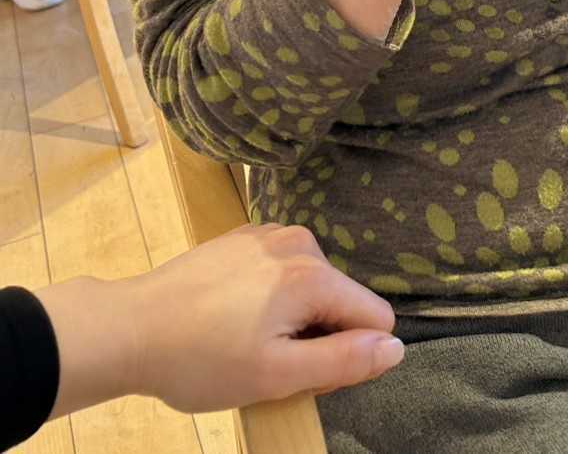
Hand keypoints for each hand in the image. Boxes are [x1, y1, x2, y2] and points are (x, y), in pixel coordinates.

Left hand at [38, 223, 402, 417]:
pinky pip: (282, 270)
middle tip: (265, 361)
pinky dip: (268, 297)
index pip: (374, 317)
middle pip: (341, 300)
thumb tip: (396, 347)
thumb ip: (343, 361)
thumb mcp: (277, 375)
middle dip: (317, 335)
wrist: (129, 328)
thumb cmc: (200, 360)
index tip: (299, 370)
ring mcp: (268, 232)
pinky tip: (229, 316)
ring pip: (312, 285)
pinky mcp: (243, 236)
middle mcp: (299, 240)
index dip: (346, 355)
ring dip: (292, 318)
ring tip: (244, 340)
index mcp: (312, 274)